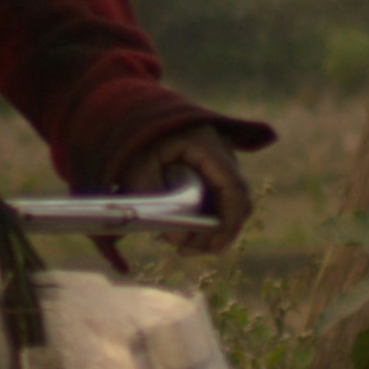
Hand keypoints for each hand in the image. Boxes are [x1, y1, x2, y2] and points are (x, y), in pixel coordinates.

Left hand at [139, 125, 255, 253]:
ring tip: (175, 244)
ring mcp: (220, 162)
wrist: (132, 117)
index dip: (229, 221)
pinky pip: (217, 201)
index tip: (214, 246)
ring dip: (208, 229)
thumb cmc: (134, 140)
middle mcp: (222, 152)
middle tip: (183, 251)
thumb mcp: (136, 166)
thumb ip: (154, 197)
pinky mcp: (212, 173)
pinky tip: (177, 231)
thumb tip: (175, 237)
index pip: (233, 187)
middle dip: (215, 233)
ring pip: (227, 205)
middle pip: (235, 202)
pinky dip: (203, 219)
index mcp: (207, 144)